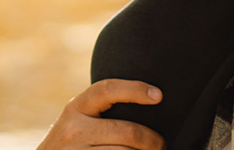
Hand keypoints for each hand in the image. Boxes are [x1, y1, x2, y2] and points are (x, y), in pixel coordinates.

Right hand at [37, 80, 164, 149]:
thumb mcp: (78, 118)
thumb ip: (100, 109)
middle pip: (126, 131)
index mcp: (76, 107)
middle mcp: (74, 129)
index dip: (135, 89)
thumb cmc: (72, 140)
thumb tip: (149, 98)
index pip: (108, 89)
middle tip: (161, 144)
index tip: (158, 95)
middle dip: (151, 139)